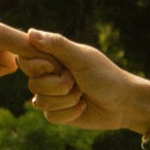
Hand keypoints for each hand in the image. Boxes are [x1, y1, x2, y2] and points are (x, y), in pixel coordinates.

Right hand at [17, 28, 149, 134]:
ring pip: (39, 103)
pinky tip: (82, 107)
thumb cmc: (106, 76)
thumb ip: (56, 45)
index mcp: (54, 57)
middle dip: (57, 86)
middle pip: (32, 84)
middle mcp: (51, 75)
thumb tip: (30, 32)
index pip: (26, 60)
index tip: (55, 66)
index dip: (37, 66)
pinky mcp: (58, 113)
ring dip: (65, 100)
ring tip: (82, 94)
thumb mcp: (81, 58)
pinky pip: (49, 117)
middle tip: (76, 81)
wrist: (124, 103)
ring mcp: (53, 95)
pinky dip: (69, 113)